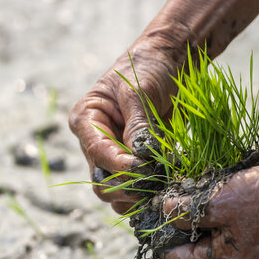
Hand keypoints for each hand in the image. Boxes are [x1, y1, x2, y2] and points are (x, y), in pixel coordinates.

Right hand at [69, 39, 178, 213]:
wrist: (171, 63)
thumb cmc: (149, 68)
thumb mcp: (140, 91)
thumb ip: (138, 125)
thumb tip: (140, 158)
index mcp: (87, 120)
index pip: (98, 153)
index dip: (121, 166)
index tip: (146, 168)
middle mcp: (96, 143)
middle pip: (101, 182)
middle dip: (128, 186)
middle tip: (157, 180)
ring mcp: (116, 157)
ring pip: (118, 194)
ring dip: (140, 195)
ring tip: (165, 180)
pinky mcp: (137, 165)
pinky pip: (138, 192)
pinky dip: (152, 194)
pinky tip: (169, 182)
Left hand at [162, 152, 258, 258]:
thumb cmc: (256, 197)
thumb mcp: (212, 205)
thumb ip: (183, 212)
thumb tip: (162, 210)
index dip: (159, 241)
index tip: (144, 224)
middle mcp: (230, 256)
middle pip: (188, 244)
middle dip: (172, 224)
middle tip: (153, 205)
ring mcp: (237, 239)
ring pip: (200, 228)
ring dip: (186, 213)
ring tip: (167, 196)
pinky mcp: (242, 221)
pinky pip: (213, 217)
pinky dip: (201, 206)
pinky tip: (187, 190)